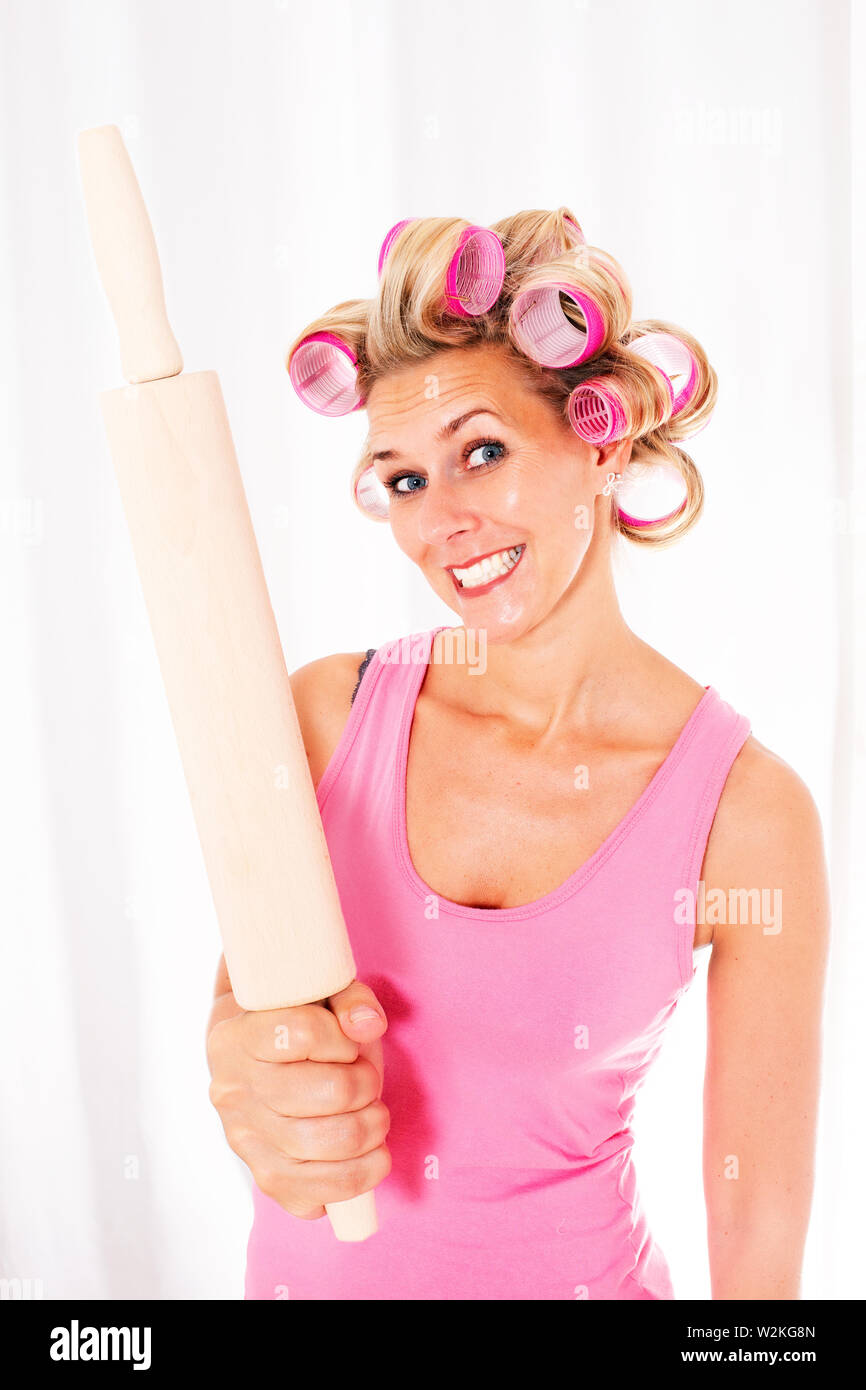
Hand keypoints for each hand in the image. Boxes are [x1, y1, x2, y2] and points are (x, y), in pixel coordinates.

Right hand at [206, 978, 390, 1219]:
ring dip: (373, 1127)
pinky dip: (362, 1175)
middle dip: (368, 1083)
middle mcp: (233, 1091)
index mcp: (237, 1037)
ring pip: (333, 1144)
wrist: (251, 1060)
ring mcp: (245, 1140)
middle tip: (367, 1077)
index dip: (342, 1036)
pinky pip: (323, 1195)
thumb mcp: (316, 993)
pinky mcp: (265, 1178)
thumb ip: (348, 998)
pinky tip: (367, 1154)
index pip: (304, 1032)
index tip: (346, 1040)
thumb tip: (368, 1026)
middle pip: (331, 1092)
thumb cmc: (293, 1023)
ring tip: (372, 1113)